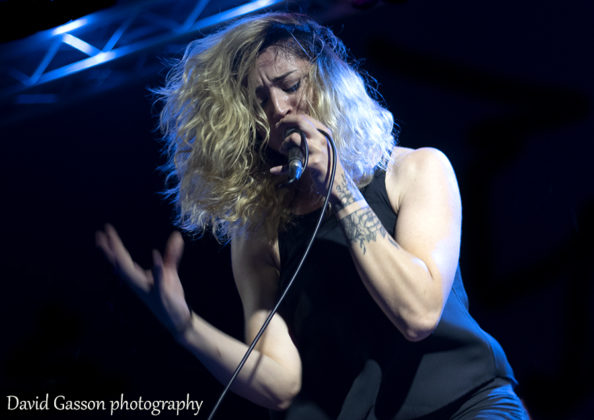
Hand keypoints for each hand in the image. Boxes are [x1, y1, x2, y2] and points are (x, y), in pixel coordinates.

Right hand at [96, 224, 191, 338]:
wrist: (177, 317)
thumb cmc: (169, 294)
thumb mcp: (169, 271)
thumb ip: (171, 254)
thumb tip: (177, 235)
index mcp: (137, 277)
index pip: (122, 258)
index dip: (113, 245)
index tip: (105, 230)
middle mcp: (138, 283)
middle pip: (121, 265)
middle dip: (111, 250)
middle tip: (101, 235)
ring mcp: (148, 289)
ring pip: (131, 275)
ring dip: (122, 261)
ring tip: (116, 248)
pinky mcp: (161, 295)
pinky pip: (157, 281)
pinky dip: (156, 268)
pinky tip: (155, 254)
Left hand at [271, 114, 344, 195]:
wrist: (336, 181)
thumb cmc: (326, 163)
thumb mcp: (322, 145)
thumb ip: (311, 136)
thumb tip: (292, 128)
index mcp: (323, 132)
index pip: (305, 118)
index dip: (290, 118)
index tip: (282, 123)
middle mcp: (321, 138)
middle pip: (300, 122)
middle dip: (285, 123)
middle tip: (278, 128)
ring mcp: (318, 150)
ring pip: (295, 138)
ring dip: (284, 143)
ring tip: (283, 149)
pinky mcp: (313, 164)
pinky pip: (292, 163)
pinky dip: (281, 169)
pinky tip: (274, 170)